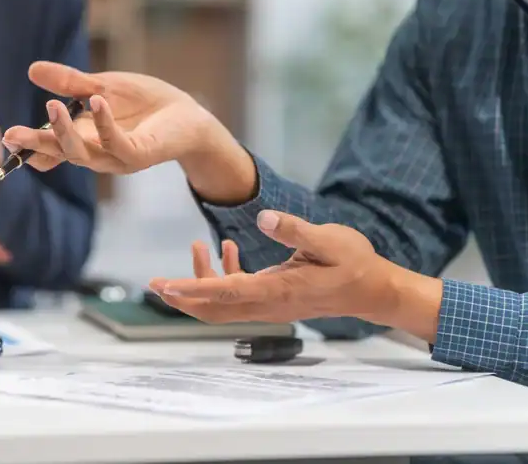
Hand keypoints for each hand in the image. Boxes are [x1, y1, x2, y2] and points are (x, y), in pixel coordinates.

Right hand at [0, 62, 256, 204]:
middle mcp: (95, 154)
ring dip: (65, 132)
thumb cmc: (144, 104)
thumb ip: (69, 82)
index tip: (7, 139)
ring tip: (51, 106)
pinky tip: (96, 101)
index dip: (29, 146)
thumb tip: (32, 69)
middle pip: (59, 152)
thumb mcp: (101, 87)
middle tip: (11, 134)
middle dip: (35, 144)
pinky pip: (116, 142)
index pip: (51, 148)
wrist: (188, 116)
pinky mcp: (139, 155)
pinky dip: (104, 122)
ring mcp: (116, 158)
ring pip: (82, 153)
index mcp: (84, 139)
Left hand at [148, 211, 443, 342]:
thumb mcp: (330, 239)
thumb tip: (263, 218)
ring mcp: (270, 306)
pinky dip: (224, 275)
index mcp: (278, 290)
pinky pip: (238, 294)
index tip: (163, 286)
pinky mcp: (272, 299)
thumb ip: (295, 230)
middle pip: (214, 309)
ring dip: (202, 280)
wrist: (373, 291)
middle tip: (154, 282)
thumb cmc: (354, 263)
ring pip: (223, 303)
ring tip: (196, 246)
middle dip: (182, 297)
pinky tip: (226, 248)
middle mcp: (269, 304)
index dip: (190, 289)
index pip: (225, 293)